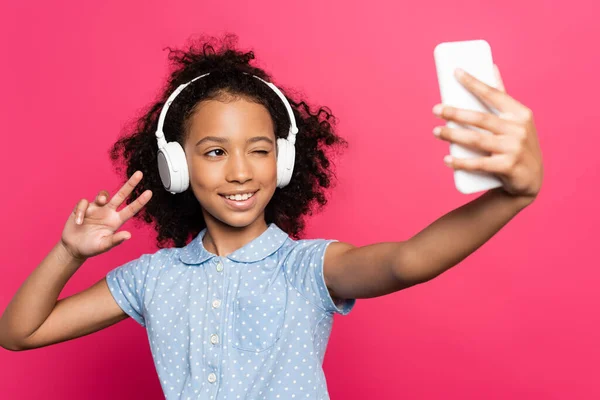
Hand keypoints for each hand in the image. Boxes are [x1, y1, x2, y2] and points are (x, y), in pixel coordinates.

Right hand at [60, 171, 152, 260]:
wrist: (73, 247)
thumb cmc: (91, 247)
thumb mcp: (104, 246)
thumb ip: (115, 240)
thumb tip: (128, 235)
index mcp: (116, 221)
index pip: (131, 209)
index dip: (140, 201)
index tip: (150, 192)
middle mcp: (108, 212)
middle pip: (121, 195)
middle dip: (131, 184)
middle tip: (140, 174)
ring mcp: (96, 209)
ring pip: (103, 195)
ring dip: (102, 196)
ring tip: (101, 202)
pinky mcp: (83, 208)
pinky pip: (84, 203)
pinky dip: (82, 211)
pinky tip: (79, 222)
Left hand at [432, 65, 543, 199]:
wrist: (530, 180)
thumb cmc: (517, 145)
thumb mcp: (516, 120)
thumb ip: (502, 97)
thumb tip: (491, 66)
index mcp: (520, 113)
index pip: (494, 94)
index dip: (474, 82)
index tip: (456, 72)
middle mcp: (519, 129)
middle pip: (480, 118)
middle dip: (456, 113)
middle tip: (436, 109)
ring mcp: (514, 149)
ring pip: (477, 140)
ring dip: (453, 135)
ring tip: (436, 132)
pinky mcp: (508, 167)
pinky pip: (479, 164)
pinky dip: (461, 162)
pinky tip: (447, 160)